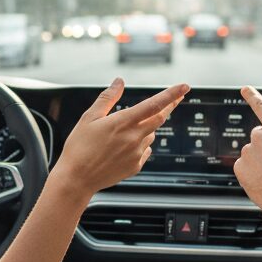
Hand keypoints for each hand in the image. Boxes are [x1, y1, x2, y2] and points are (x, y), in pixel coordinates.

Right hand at [53, 79, 188, 196]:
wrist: (77, 179)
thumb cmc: (79, 148)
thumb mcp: (89, 117)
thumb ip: (107, 98)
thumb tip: (119, 82)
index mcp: (123, 122)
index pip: (154, 104)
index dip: (172, 94)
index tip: (185, 87)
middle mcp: (134, 137)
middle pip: (160, 118)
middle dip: (169, 107)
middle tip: (175, 99)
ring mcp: (136, 153)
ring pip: (151, 134)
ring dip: (147, 127)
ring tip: (124, 131)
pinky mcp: (136, 166)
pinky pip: (146, 150)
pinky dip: (141, 144)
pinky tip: (124, 147)